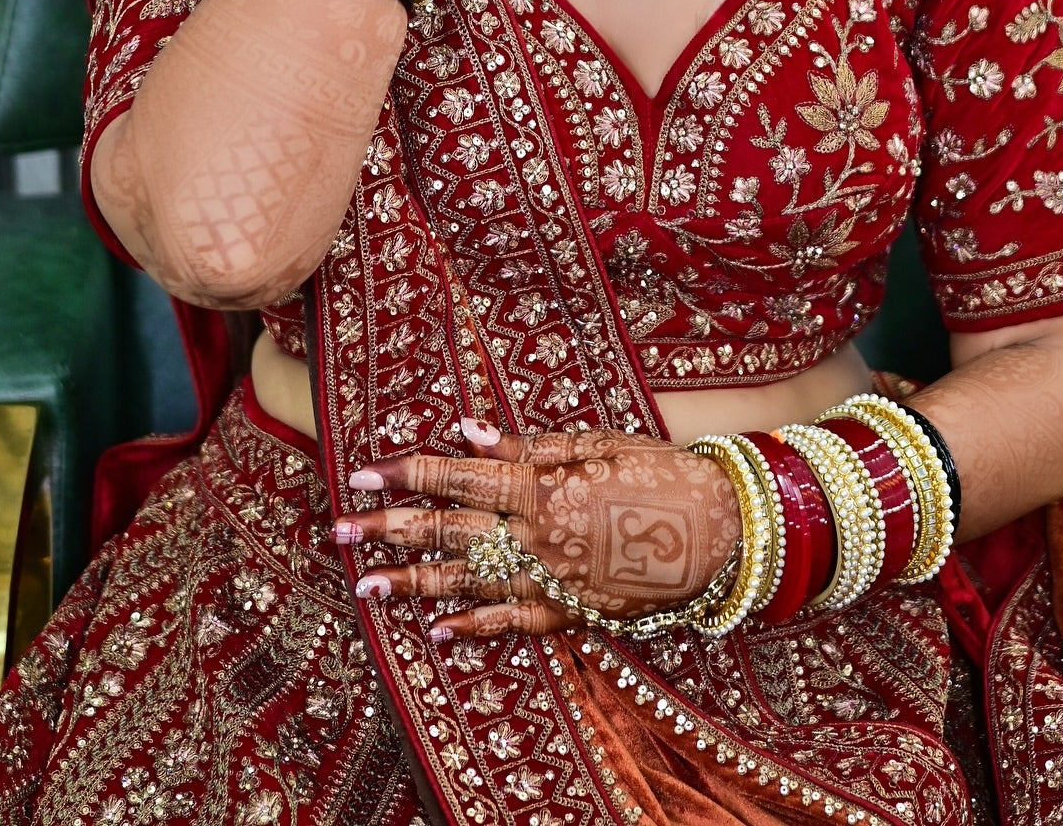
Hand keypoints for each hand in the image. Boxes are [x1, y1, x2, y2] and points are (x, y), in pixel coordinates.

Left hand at [333, 420, 742, 640]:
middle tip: (339, 531)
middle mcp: (536, 538)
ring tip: (365, 586)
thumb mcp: (599, 443)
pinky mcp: (572, 614)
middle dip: (389, 532)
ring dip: (412, 585)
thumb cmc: (663, 472)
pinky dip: (472, 626)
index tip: (363, 472)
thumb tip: (468, 433)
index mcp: (541, 487)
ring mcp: (551, 582)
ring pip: (468, 583)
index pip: (459, 478)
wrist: (723, 533)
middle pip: (449, 533)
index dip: (408, 474)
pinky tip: (436, 629)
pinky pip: (512, 623)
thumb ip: (529, 446)